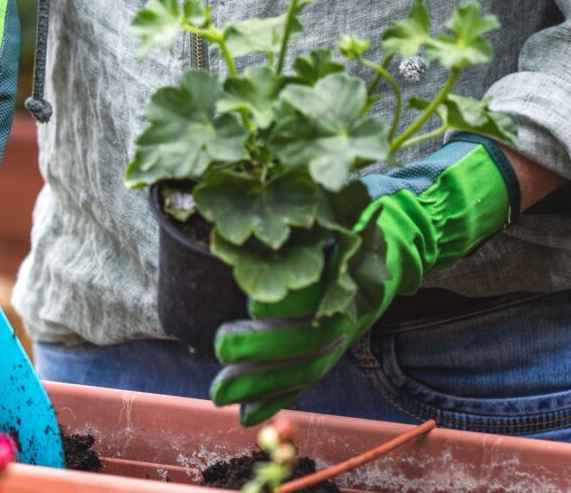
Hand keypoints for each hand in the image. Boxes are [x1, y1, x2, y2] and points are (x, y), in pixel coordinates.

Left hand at [211, 135, 517, 424]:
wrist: (399, 245)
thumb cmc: (358, 217)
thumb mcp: (343, 205)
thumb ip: (317, 210)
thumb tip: (275, 202)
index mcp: (353, 276)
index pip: (320, 294)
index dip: (289, 303)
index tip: (255, 305)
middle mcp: (349, 312)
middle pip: (307, 341)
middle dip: (262, 350)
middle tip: (220, 347)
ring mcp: (342, 337)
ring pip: (302, 370)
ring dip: (259, 385)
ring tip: (218, 393)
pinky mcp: (333, 351)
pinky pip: (304, 382)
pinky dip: (275, 400)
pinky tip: (244, 415)